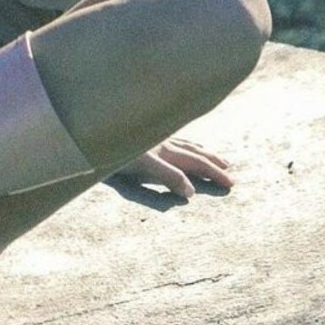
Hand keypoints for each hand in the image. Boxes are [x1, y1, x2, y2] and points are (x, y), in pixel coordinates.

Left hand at [113, 137, 232, 198]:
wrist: (94, 132)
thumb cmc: (116, 152)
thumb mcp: (143, 166)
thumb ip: (168, 176)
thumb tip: (191, 191)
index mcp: (166, 150)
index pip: (196, 163)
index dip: (214, 173)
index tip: (231, 183)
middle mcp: (162, 142)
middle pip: (193, 151)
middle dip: (212, 162)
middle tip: (229, 170)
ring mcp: (153, 138)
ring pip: (183, 143)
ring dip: (199, 151)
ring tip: (211, 155)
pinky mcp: (142, 136)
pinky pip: (170, 139)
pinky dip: (182, 143)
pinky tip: (178, 144)